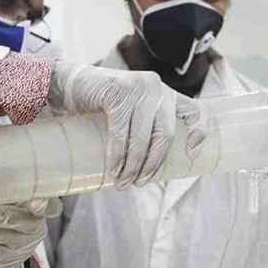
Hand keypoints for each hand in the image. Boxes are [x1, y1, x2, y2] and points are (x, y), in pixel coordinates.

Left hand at [0, 199, 61, 267]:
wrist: (1, 248)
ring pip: (5, 236)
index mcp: (41, 207)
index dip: (46, 206)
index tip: (36, 202)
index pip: (52, 207)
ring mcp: (23, 245)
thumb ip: (4, 188)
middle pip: (26, 223)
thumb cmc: (6, 210)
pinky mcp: (8, 258)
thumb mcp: (10, 198)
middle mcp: (36, 227)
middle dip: (4, 217)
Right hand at [48, 62, 205, 189]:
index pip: (194, 111)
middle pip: (166, 134)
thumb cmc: (102, 106)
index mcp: (166, 95)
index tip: (191, 155)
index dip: (197, 134)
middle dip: (152, 164)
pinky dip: (117, 155)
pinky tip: (113, 169)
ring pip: (143, 137)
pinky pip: (121, 132)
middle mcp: (158, 87)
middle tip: (139, 183)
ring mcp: (139, 87)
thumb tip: (150, 170)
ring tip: (122, 183)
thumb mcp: (132, 115)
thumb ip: (145, 130)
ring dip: (132, 166)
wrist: (69, 84)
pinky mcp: (119, 91)